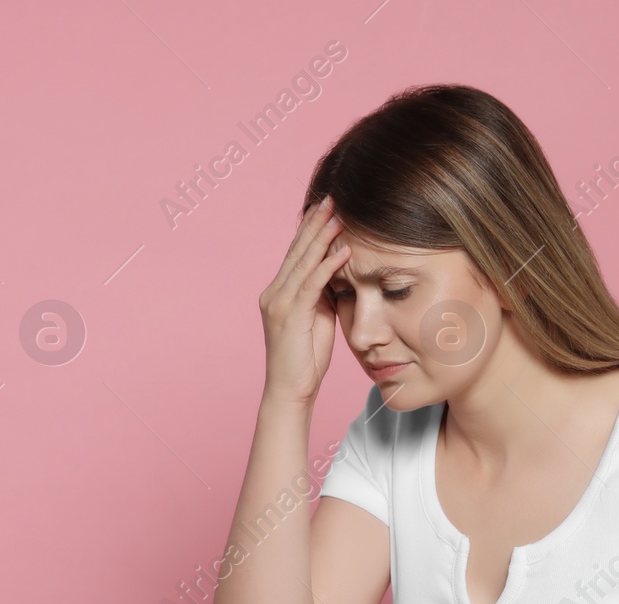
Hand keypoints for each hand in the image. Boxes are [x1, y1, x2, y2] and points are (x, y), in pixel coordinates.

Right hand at [258, 195, 351, 405]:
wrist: (290, 391)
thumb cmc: (305, 360)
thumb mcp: (317, 319)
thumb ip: (322, 295)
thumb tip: (338, 275)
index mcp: (279, 292)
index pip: (296, 253)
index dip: (311, 229)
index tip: (326, 207)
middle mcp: (274, 292)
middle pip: (298, 250)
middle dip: (316, 223)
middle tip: (332, 197)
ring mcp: (280, 303)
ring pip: (304, 262)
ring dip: (323, 237)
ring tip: (339, 215)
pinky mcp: (291, 315)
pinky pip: (312, 284)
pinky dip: (328, 265)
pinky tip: (344, 251)